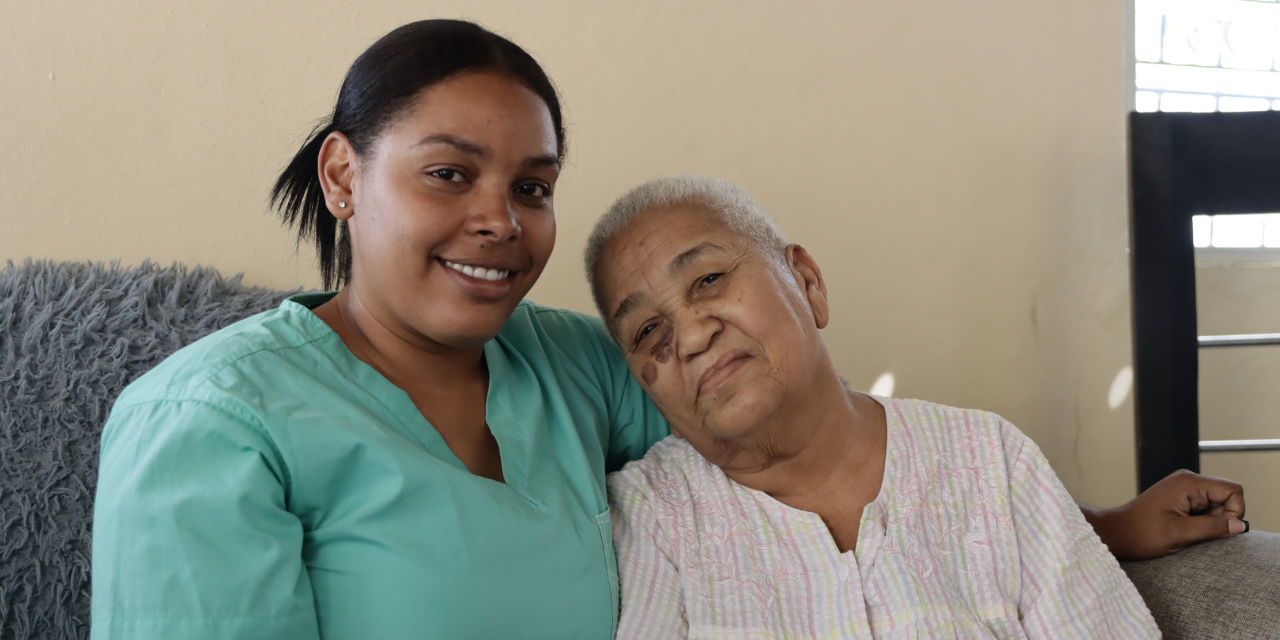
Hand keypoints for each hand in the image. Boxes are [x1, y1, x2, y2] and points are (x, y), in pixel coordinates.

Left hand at [1081, 469, 1245, 560]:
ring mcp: (1184, 488)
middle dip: (1220, 518)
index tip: (1215, 528)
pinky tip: (1182, 528)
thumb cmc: (1140, 533)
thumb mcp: (1179, 533)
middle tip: (1195, 530)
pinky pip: (1204, 509)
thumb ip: (1212, 527)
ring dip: (1209, 521)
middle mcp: (1188, 480)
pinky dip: (1200, 521)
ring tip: (1185, 530)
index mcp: (1188, 483)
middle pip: (1226, 497)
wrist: (1116, 533)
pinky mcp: (1180, 498)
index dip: (1233, 512)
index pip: (1233, 490)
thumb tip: (1240, 525)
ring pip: (1216, 505)